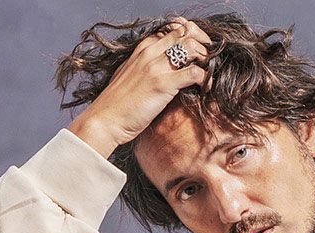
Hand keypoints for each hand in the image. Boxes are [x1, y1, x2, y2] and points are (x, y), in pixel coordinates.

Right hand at [68, 18, 211, 156]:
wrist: (106, 119)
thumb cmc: (118, 105)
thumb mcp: (129, 77)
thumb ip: (144, 68)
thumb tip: (159, 72)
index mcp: (143, 49)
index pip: (172, 30)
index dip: (189, 36)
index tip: (197, 49)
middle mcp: (150, 52)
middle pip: (185, 33)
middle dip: (202, 43)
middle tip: (209, 58)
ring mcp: (156, 67)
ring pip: (191, 48)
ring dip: (205, 58)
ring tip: (209, 71)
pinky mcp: (163, 84)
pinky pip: (194, 73)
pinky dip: (206, 79)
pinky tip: (207, 87)